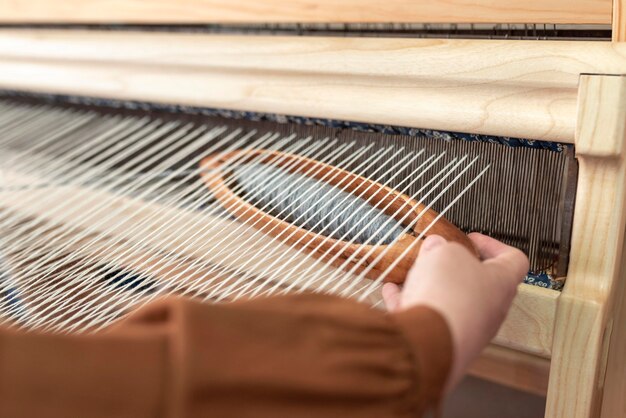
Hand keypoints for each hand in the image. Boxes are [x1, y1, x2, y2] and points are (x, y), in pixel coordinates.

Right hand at [382, 233, 528, 391]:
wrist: (429, 342)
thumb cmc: (448, 296)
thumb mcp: (444, 252)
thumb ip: (443, 247)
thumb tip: (437, 247)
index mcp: (501, 283)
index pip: (513, 260)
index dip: (493, 245)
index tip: (473, 240)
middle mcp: (490, 310)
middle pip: (477, 283)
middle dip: (453, 267)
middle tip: (437, 255)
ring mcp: (467, 330)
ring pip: (450, 302)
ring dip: (430, 286)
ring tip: (410, 272)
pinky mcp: (443, 344)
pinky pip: (427, 320)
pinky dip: (411, 304)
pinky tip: (393, 292)